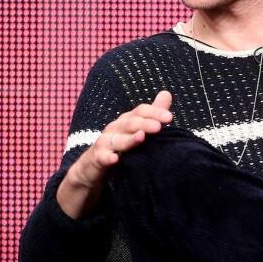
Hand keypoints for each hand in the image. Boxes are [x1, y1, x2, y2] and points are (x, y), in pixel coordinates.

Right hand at [58, 90, 173, 217]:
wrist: (92, 167)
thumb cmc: (119, 145)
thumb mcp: (136, 128)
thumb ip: (152, 114)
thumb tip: (166, 94)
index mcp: (127, 121)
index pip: (140, 112)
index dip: (154, 112)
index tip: (169, 117)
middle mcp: (115, 128)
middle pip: (130, 123)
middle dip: (145, 124)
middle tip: (159, 126)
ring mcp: (105, 143)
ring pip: (118, 140)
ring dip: (129, 139)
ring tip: (141, 137)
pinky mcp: (97, 158)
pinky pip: (102, 157)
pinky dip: (107, 157)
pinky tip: (114, 159)